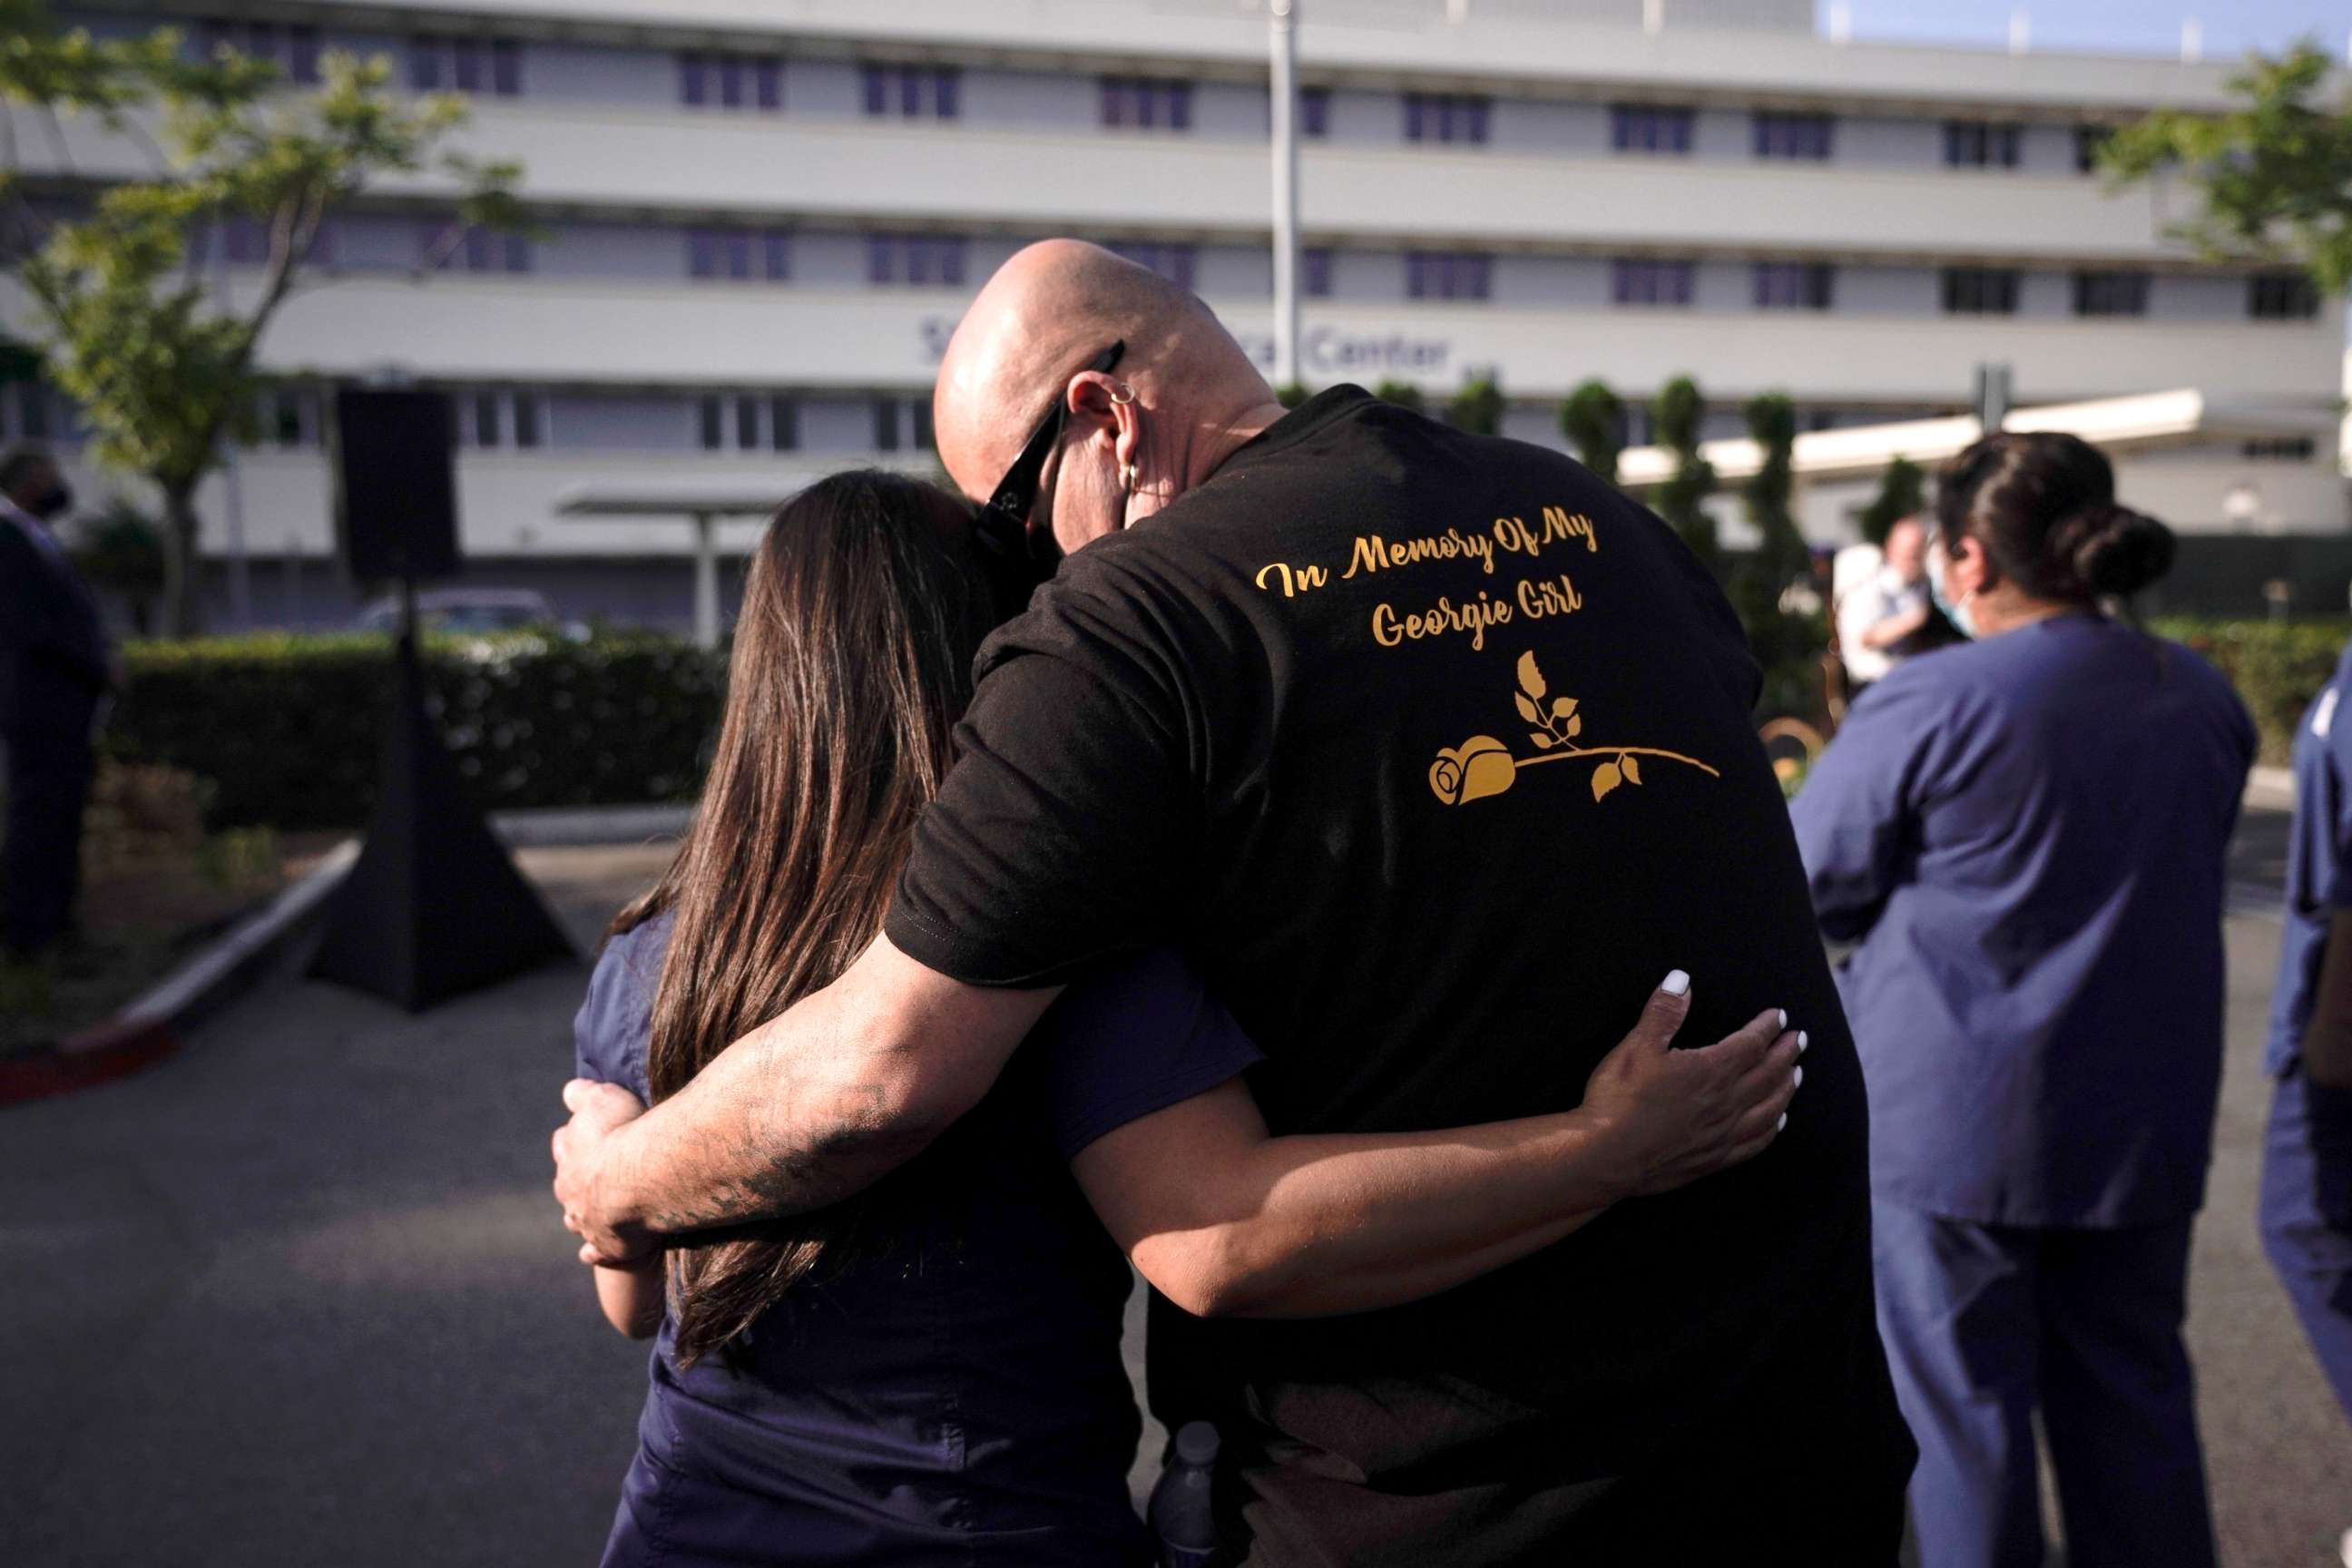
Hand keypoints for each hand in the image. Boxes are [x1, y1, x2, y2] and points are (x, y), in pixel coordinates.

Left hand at [553, 1079, 652, 1266]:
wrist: (636, 1182)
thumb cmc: (623, 1135)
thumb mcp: (602, 1099)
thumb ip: (583, 1094)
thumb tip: (570, 1091)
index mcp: (569, 1156)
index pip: (564, 1143)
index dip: (574, 1140)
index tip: (584, 1138)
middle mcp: (570, 1191)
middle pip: (565, 1185)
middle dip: (575, 1181)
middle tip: (592, 1178)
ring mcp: (585, 1221)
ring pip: (575, 1219)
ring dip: (581, 1216)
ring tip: (593, 1213)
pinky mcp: (605, 1246)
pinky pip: (593, 1252)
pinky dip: (592, 1252)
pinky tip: (591, 1253)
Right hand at [1579, 973, 1802, 1199]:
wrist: (1607, 1157)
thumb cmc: (1619, 1100)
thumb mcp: (1637, 1046)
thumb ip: (1664, 1012)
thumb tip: (1682, 979)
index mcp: (1711, 1070)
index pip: (1751, 1044)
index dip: (1767, 1027)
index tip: (1779, 1016)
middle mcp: (1726, 1102)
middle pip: (1768, 1074)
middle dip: (1786, 1053)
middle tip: (1799, 1039)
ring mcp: (1723, 1134)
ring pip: (1769, 1108)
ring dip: (1786, 1089)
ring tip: (1797, 1075)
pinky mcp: (1714, 1159)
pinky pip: (1755, 1143)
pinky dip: (1772, 1129)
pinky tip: (1777, 1122)